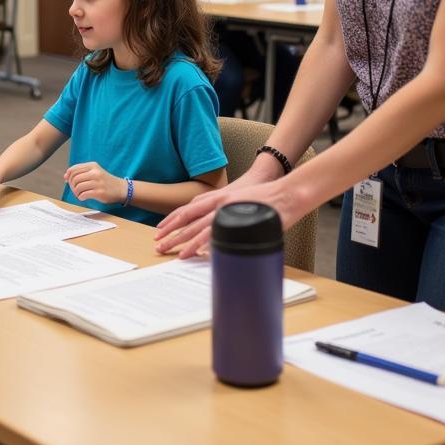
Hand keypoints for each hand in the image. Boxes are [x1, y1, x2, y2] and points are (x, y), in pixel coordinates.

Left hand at [64, 162, 123, 205]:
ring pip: (78, 187)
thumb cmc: (105, 181)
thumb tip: (65, 176)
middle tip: (75, 190)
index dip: (68, 176)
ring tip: (79, 194)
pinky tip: (83, 197)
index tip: (68, 181)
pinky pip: (83, 195)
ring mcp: (97, 182)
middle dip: (72, 185)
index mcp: (92, 166)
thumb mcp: (94, 172)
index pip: (73, 169)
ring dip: (76, 193)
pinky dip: (80, 197)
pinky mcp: (99, 192)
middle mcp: (95, 172)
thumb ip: (81, 172)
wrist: (120, 188)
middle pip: (74, 178)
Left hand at [154, 164, 298, 258]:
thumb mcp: (240, 201)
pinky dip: (202, 245)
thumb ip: (228, 212)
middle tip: (158, 245)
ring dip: (183, 241)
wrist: (287, 192)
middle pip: (188, 218)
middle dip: (171, 233)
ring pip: (198, 228)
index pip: (188, 209)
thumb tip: (220, 229)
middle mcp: (218, 202)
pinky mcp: (236, 220)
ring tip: (171, 252)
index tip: (160, 230)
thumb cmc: (266, 198)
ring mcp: (227, 210)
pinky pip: (215, 234)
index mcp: (218, 198)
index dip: (172, 219)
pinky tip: (194, 252)